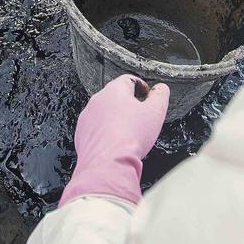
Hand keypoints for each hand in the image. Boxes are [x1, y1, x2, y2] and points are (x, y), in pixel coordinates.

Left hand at [60, 75, 168, 206]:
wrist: (107, 163)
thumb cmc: (131, 137)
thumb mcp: (155, 112)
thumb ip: (160, 96)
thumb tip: (161, 88)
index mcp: (115, 90)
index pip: (129, 79)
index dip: (142, 87)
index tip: (147, 96)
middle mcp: (97, 100)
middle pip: (115, 97)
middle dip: (128, 105)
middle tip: (140, 118)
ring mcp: (87, 117)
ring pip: (104, 113)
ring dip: (115, 120)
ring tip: (127, 134)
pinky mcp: (81, 133)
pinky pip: (95, 129)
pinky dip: (105, 133)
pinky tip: (114, 144)